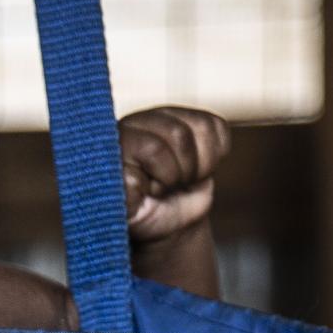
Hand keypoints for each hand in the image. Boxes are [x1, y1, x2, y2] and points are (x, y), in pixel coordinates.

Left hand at [118, 106, 230, 243]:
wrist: (168, 216)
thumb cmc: (144, 214)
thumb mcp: (128, 212)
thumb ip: (124, 194)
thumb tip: (132, 179)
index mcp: (115, 141)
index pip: (154, 149)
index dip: (162, 179)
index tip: (151, 193)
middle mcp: (137, 121)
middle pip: (180, 136)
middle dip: (181, 172)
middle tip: (169, 186)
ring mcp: (165, 116)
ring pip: (202, 130)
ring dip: (200, 166)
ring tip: (182, 178)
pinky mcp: (193, 119)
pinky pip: (218, 129)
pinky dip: (215, 155)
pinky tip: (197, 166)